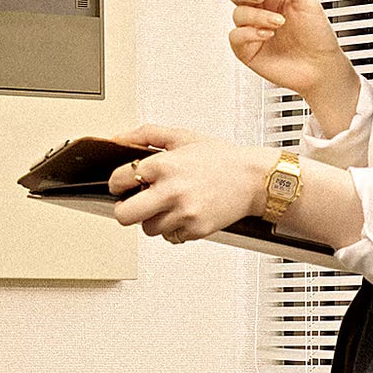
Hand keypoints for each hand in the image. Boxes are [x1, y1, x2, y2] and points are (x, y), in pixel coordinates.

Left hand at [107, 122, 270, 243]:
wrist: (255, 179)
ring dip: (153, 219)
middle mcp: (171, 191)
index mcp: (164, 165)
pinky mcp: (196, 230)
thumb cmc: (222, 159)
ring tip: (168, 206)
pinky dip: (174, 229)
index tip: (122, 185)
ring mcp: (184, 213)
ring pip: (148, 229)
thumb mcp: (183, 136)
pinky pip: (171, 237)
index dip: (117, 183)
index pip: (119, 180)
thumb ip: (147, 134)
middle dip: (124, 210)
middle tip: (132, 205)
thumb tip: (119, 138)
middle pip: (124, 215)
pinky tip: (185, 214)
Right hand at [226, 0, 355, 119]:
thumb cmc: (317, 35)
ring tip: (278, 24)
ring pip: (238, 13)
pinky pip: (236, 36)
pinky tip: (267, 35)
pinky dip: (250, 33)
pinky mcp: (248, 49)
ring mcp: (253, 29)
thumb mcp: (308, 0)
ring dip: (258, 16)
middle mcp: (261, 10)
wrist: (321, 66)